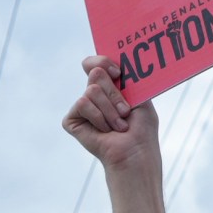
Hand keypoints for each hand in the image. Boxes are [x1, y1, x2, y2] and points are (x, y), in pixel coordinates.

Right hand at [63, 57, 160, 172]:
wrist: (134, 151)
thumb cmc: (141, 128)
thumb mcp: (140, 96)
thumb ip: (125, 78)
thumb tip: (106, 66)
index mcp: (108, 87)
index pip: (95, 63)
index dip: (103, 61)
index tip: (118, 73)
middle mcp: (93, 95)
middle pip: (96, 73)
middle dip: (114, 93)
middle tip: (125, 111)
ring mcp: (82, 108)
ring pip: (91, 90)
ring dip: (110, 109)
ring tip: (118, 125)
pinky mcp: (71, 120)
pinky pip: (82, 103)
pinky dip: (98, 117)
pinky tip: (104, 130)